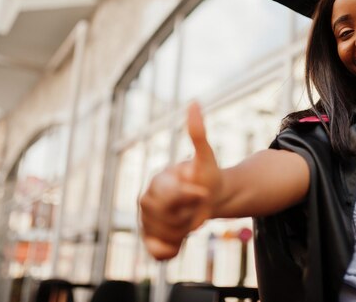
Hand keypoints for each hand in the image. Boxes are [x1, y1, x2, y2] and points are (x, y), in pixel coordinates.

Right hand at [138, 102, 222, 259]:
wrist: (209, 198)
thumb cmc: (206, 176)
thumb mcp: (206, 156)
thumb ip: (198, 133)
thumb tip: (194, 102)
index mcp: (157, 181)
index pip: (169, 196)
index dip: (189, 196)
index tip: (202, 193)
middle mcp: (146, 201)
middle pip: (168, 219)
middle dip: (189, 214)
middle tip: (197, 205)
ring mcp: (146, 221)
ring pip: (166, 235)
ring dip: (185, 230)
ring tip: (191, 216)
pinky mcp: (151, 239)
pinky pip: (158, 252)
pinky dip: (170, 249)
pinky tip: (181, 240)